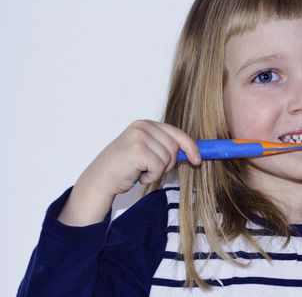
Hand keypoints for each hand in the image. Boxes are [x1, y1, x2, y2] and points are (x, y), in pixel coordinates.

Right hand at [58, 120, 200, 225]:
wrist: (100, 180)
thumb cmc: (124, 168)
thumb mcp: (146, 151)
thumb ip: (164, 146)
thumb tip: (193, 152)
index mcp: (146, 124)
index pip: (176, 133)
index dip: (190, 147)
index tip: (197, 160)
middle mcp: (143, 126)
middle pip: (174, 148)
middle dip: (167, 164)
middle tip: (149, 169)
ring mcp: (139, 136)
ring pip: (168, 159)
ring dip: (157, 172)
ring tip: (141, 171)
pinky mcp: (138, 150)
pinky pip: (159, 167)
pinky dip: (151, 177)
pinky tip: (138, 175)